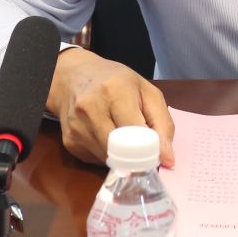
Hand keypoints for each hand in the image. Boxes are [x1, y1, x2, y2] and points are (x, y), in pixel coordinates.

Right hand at [47, 46, 173, 164]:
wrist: (74, 76)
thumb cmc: (115, 81)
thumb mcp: (146, 91)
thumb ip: (162, 123)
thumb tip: (168, 159)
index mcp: (114, 91)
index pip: (136, 133)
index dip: (150, 149)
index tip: (158, 155)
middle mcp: (91, 109)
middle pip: (121, 152)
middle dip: (137, 158)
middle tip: (145, 153)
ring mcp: (77, 127)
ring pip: (109, 160)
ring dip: (122, 157)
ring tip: (123, 139)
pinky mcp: (69, 141)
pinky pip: (96, 160)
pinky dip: (107, 155)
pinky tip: (106, 138)